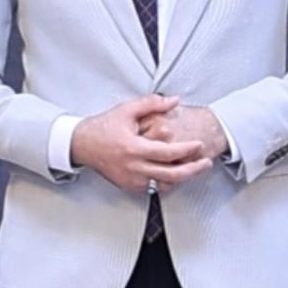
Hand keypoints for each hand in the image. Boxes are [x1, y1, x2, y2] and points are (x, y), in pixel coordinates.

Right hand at [71, 94, 212, 193]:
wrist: (82, 145)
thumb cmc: (102, 128)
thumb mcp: (127, 110)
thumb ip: (152, 103)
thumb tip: (174, 100)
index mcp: (133, 148)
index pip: (167, 153)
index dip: (186, 150)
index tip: (198, 145)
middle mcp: (133, 168)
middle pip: (171, 175)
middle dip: (193, 170)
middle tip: (205, 163)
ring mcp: (131, 180)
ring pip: (164, 184)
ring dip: (181, 177)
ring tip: (194, 167)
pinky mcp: (129, 186)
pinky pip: (153, 187)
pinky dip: (165, 180)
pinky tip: (174, 171)